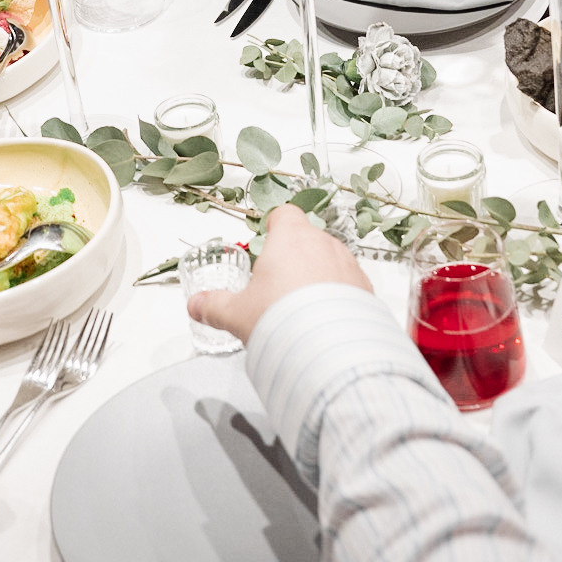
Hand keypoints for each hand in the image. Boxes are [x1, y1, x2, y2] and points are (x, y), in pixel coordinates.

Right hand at [184, 205, 371, 344]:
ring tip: (302, 307)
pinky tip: (324, 319)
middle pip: (307, 239)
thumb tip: (195, 306)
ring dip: (318, 276)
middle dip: (295, 257)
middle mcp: (322, 243)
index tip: (266, 241)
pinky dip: (338, 295)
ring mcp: (348, 264)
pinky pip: (349, 283)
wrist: (328, 347)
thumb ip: (214, 307)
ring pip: (330, 260)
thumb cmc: (281, 318)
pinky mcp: (365, 287)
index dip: (274, 226)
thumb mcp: (237, 314)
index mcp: (290, 238)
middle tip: (278, 287)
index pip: (284, 214)